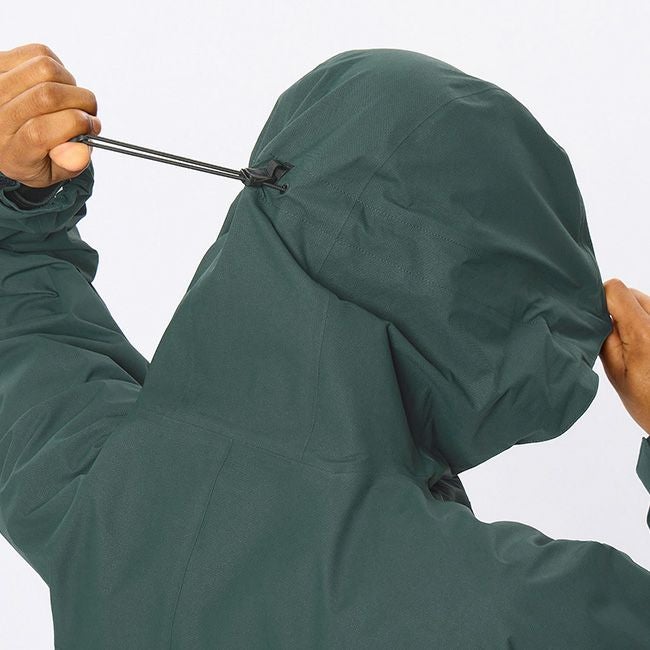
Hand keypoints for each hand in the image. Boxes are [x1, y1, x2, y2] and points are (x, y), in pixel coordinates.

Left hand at [0, 42, 100, 187]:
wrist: (8, 134)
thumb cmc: (36, 154)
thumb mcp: (53, 171)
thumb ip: (70, 164)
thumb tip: (81, 149)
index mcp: (10, 151)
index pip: (41, 131)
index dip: (76, 124)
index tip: (91, 126)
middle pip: (48, 96)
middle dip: (82, 102)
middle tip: (87, 112)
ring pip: (46, 69)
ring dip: (70, 82)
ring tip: (70, 98)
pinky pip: (39, 53)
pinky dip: (59, 66)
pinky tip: (56, 83)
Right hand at [600, 278, 649, 436]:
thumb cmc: (648, 401)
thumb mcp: (614, 370)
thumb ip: (604, 336)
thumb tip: (595, 313)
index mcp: (642, 331)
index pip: (615, 290)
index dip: (600, 300)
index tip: (594, 317)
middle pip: (631, 293)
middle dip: (618, 310)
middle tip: (615, 338)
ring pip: (644, 302)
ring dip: (634, 316)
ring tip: (632, 345)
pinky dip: (644, 324)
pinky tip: (644, 347)